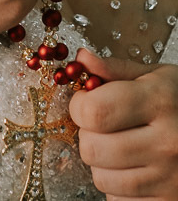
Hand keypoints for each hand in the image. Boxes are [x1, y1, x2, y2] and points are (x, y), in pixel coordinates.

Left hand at [70, 47, 177, 199]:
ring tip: (120, 146)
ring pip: (102, 179)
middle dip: (88, 134)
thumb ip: (115, 69)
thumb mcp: (156, 76)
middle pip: (93, 148)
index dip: (79, 105)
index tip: (84, 101)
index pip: (95, 111)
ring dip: (102, 163)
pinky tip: (133, 168)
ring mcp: (169, 178)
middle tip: (102, 126)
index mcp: (160, 102)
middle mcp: (167, 142)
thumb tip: (82, 60)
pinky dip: (118, 188)